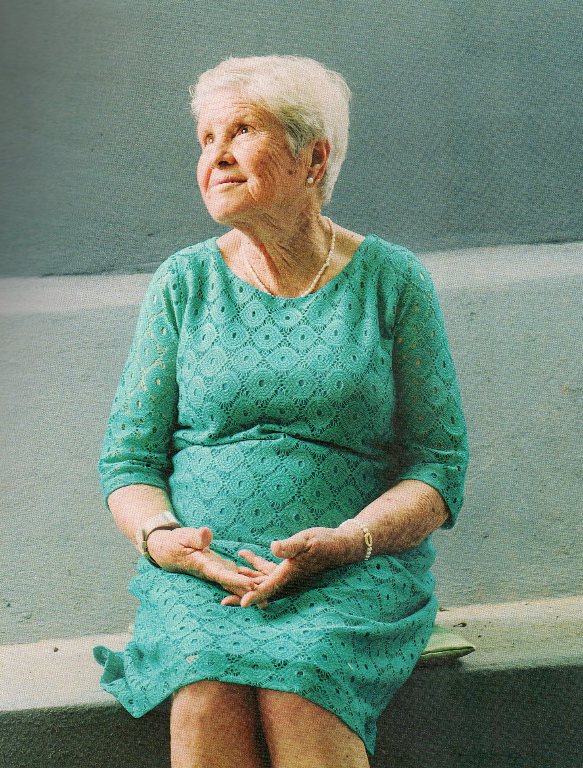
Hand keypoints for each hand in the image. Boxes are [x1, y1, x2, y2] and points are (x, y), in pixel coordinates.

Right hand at [146, 527, 259, 599]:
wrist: (167, 550)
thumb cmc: (174, 542)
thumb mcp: (183, 536)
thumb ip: (195, 537)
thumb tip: (207, 534)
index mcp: (204, 566)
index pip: (222, 575)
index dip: (237, 581)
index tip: (250, 585)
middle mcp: (213, 572)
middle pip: (233, 585)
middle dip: (248, 594)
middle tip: (266, 602)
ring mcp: (218, 571)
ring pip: (236, 584)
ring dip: (251, 591)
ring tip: (268, 601)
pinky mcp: (221, 568)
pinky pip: (236, 577)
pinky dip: (248, 582)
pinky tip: (261, 586)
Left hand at [221, 526, 360, 607]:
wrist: (341, 546)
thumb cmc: (325, 542)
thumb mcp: (307, 540)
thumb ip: (290, 545)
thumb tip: (274, 547)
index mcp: (289, 575)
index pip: (267, 588)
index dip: (253, 596)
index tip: (239, 604)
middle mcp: (287, 580)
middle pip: (261, 591)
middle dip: (241, 594)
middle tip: (222, 601)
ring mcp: (288, 576)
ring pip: (262, 582)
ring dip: (245, 580)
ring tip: (226, 577)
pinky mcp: (289, 569)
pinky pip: (268, 571)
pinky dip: (255, 566)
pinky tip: (244, 556)